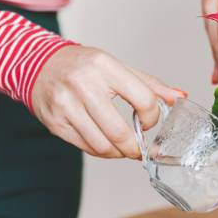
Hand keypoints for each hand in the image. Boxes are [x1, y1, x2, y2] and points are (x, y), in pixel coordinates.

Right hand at [31, 45, 184, 158]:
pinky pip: (85, 147)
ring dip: (118, 153)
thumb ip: (149, 84)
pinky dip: (101, 151)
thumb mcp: (117, 66)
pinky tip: (105, 144)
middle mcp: (83, 84)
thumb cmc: (83, 65)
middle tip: (139, 149)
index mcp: (105, 66)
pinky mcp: (54, 122)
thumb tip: (178, 97)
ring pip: (102, 145)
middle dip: (135, 147)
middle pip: (120, 131)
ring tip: (123, 148)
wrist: (38, 64)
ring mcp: (66, 105)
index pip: (143, 100)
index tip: (148, 120)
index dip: (151, 117)